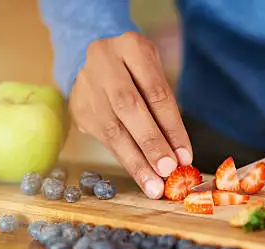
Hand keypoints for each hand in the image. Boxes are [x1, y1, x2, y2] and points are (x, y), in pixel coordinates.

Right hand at [70, 32, 191, 198]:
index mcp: (131, 46)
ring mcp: (86, 84)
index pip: (156, 92)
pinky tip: (141, 177)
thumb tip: (180, 156)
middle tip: (168, 170)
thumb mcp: (155, 77)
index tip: (185, 156)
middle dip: (151, 143)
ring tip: (154, 185)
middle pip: (129, 107)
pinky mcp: (78, 107)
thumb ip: (165, 111)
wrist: (97, 63)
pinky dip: (126, 160)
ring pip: (112, 128)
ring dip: (136, 161)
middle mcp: (104, 61)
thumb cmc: (137, 73)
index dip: (172, 127)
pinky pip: (104, 139)